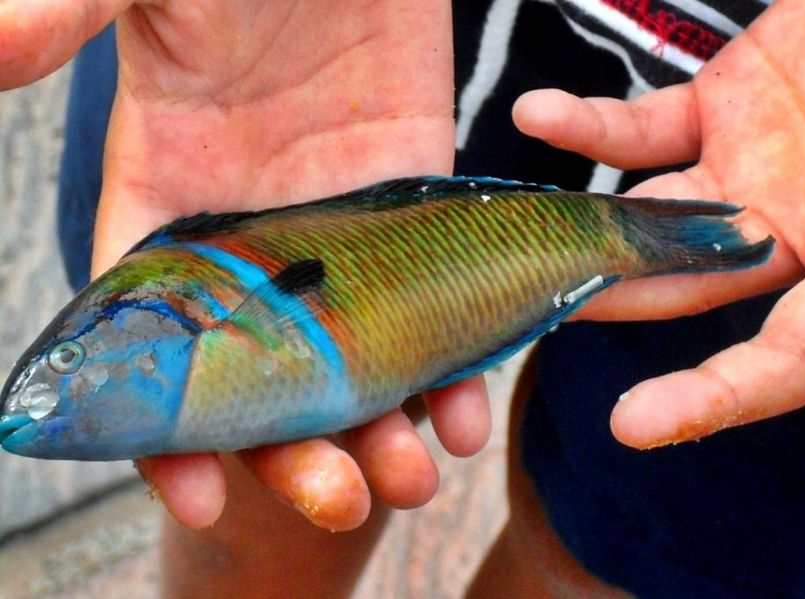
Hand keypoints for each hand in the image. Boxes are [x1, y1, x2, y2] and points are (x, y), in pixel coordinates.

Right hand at [1, 0, 491, 529]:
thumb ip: (67, 16)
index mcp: (172, 196)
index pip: (155, 336)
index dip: (169, 424)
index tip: (200, 497)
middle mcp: (258, 231)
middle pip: (268, 371)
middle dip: (296, 448)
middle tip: (339, 502)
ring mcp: (343, 224)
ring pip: (356, 352)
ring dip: (382, 425)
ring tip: (412, 479)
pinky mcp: (419, 202)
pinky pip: (434, 296)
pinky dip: (452, 354)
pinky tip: (466, 406)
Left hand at [513, 0, 804, 447]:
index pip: (788, 359)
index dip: (718, 398)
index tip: (632, 426)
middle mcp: (797, 225)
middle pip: (688, 285)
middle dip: (612, 301)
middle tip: (531, 306)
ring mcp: (750, 168)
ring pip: (650, 214)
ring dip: (582, 224)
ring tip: (515, 229)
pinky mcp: (721, 108)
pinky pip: (641, 130)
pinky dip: (587, 127)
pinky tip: (538, 116)